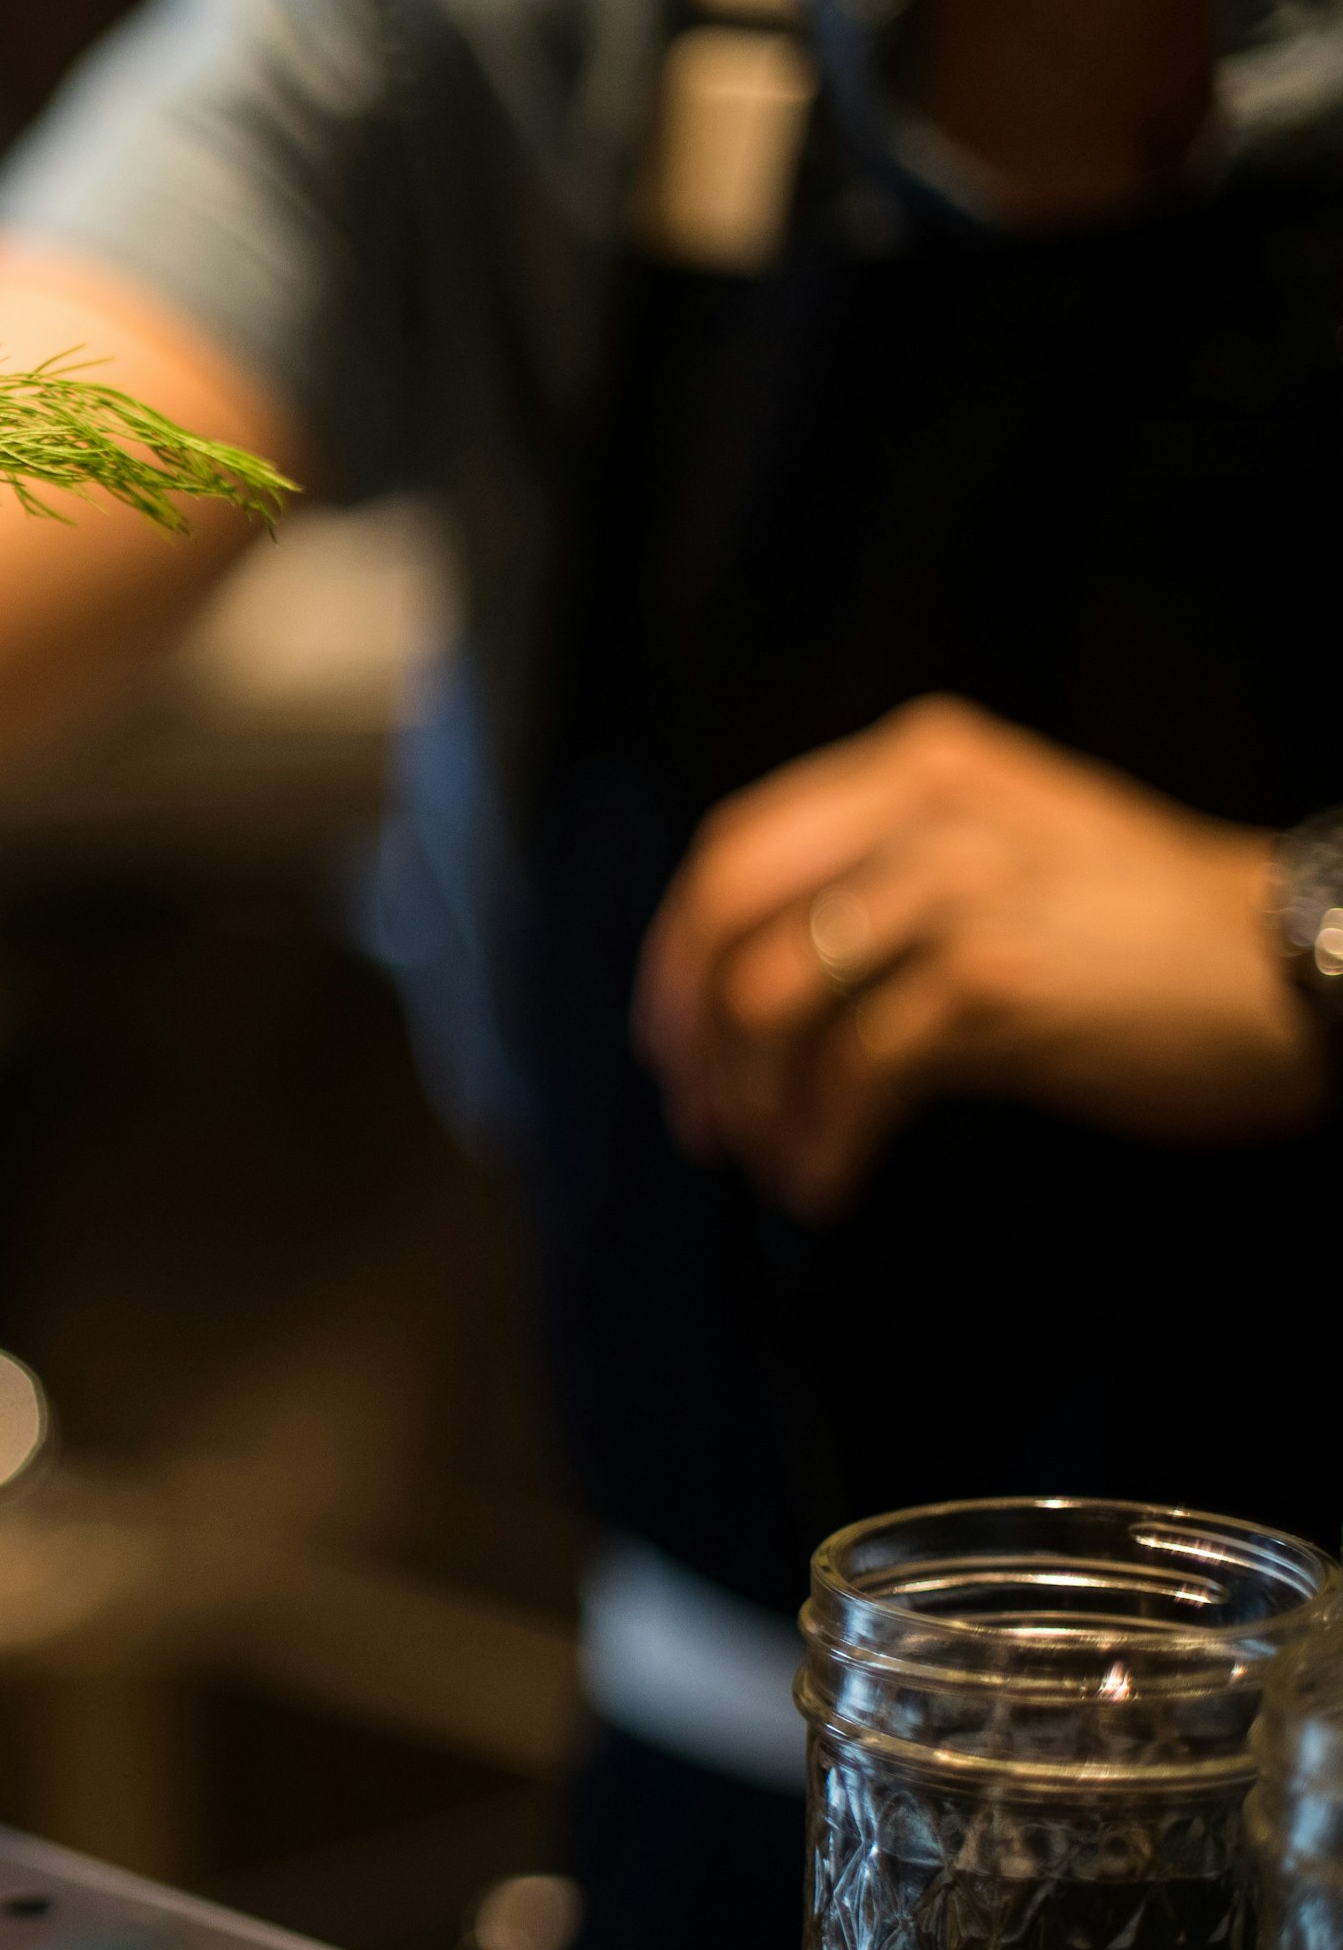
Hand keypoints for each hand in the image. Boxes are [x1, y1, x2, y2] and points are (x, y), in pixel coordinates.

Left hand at [633, 695, 1321, 1218]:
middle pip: (728, 919)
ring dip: (754, 1101)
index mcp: (914, 767)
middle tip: (699, 1115)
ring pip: (777, 1001)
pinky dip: (820, 1138)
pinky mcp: (994, 982)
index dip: (679, 953)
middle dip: (690, 1030)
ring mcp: (958, 890)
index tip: (670, 1039)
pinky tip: (825, 1183)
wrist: (1298, 965)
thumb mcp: (1006, 848)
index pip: (733, 849)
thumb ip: (884, 874)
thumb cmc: (1150, 929)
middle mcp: (924, 810)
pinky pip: (856, 1072)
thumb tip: (747, 980)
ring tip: (772, 1159)